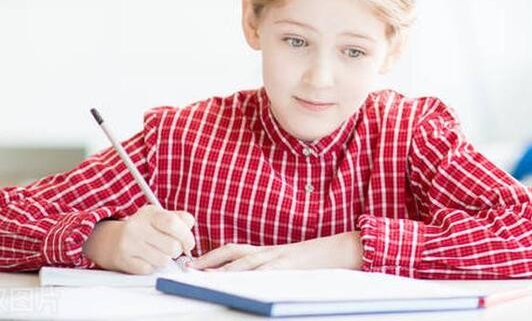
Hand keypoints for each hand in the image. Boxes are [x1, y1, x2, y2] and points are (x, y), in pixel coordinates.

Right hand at [82, 206, 195, 274]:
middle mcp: (137, 227)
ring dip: (165, 259)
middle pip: (172, 246)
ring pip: (163, 260)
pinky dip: (152, 266)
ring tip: (158, 253)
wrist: (110, 240)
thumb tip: (190, 230)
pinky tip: (146, 258)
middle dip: (177, 250)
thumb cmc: (144, 228)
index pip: (173, 223)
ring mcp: (129, 245)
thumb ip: (180, 219)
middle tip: (172, 249)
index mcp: (149, 213)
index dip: (186, 236)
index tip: (189, 243)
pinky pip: (149, 269)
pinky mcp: (124, 261)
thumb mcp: (159, 216)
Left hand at [192, 231, 363, 271]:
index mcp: (266, 251)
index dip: (211, 255)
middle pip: (233, 251)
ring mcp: (280, 256)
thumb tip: (242, 279)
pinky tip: (243, 283)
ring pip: (247, 260)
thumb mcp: (286, 264)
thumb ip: (266, 269)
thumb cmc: (314, 260)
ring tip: (208, 277)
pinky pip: (269, 270)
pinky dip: (254, 276)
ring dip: (225, 268)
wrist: (341, 250)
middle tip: (191, 268)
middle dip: (210, 260)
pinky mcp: (291, 264)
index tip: (192, 263)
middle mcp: (269, 251)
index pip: (233, 249)